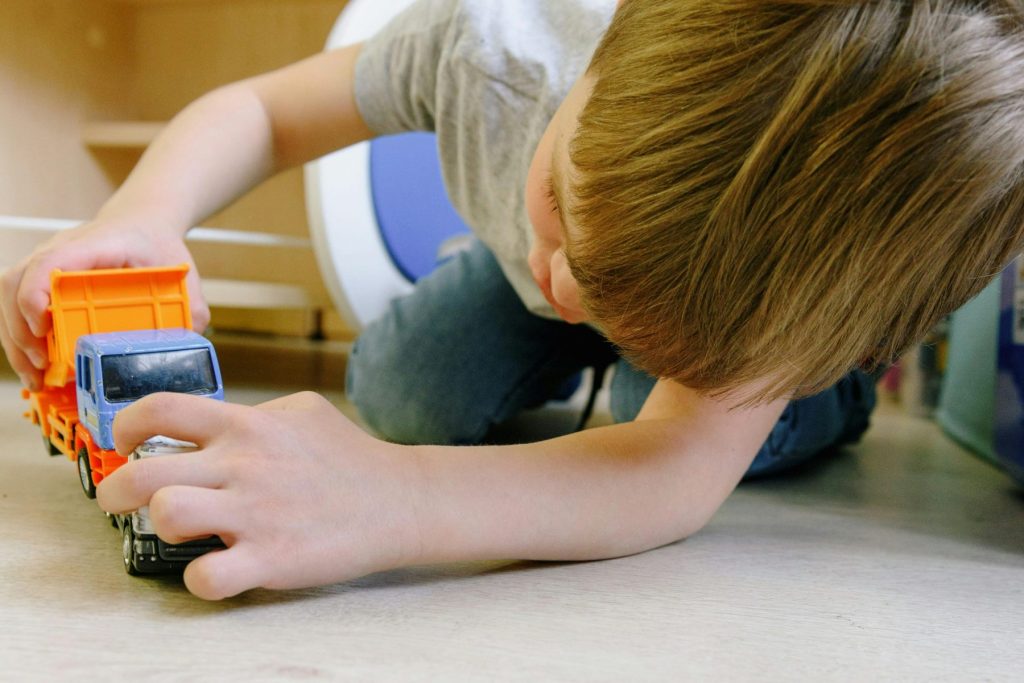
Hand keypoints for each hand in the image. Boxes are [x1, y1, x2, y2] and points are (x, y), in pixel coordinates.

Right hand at [0, 216, 208, 390]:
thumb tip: (189, 342)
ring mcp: (46, 262)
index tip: (43, 328)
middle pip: (17, 282)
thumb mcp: (180, 271)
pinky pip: (15, 304)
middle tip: (41, 366)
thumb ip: (190, 306)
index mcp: (95, 243)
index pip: (52, 260)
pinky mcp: (41, 278)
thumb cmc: (156, 246)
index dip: (37, 293)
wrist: (142, 224)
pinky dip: (20, 337)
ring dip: (15, 339)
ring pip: (8, 295)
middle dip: (21, 329)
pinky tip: (35, 367)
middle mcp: (60, 249)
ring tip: (35, 377)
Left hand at [96, 391, 423, 599]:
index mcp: (247, 425)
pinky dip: (199, 579)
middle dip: (114, 492)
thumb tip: (209, 423)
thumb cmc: (349, 456)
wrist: (401, 500)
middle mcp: (244, 464)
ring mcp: (256, 513)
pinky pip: (206, 578)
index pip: (160, 409)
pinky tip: (215, 570)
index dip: (125, 425)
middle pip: (142, 473)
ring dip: (160, 529)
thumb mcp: (303, 412)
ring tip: (179, 532)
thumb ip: (253, 414)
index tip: (123, 442)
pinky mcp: (272, 559)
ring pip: (167, 518)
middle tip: (119, 501)